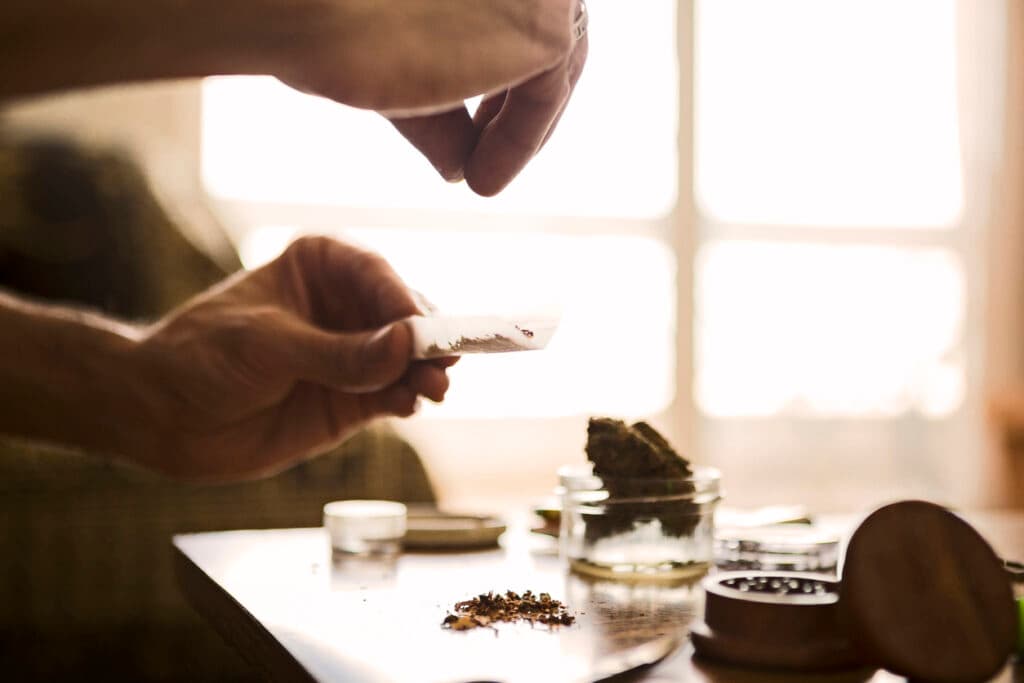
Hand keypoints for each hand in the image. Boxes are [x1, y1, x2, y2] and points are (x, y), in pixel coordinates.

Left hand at [130, 236, 449, 480]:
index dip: (404, 301)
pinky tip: (411, 404)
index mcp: (321, 265)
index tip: (422, 330)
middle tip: (441, 365)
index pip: (376, 275)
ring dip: (423, 373)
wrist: (160, 417)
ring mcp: (352, 355)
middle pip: (403, 317)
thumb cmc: (200, 356)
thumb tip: (405, 345)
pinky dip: (406, 399)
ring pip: (405, 359)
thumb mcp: (267, 347)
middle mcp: (345, 306)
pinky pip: (392, 395)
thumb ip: (338, 353)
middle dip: (424, 340)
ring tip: (433, 390)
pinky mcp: (352, 400)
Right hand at [276, 0, 588, 195]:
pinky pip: (546, 95)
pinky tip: (481, 181)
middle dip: (518, 94)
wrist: (309, 11)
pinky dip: (518, 142)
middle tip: (485, 149)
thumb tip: (458, 164)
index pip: (514, 4)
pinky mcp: (550, 25)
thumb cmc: (330, 21)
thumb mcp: (403, 54)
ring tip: (479, 176)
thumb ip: (442, 95)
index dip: (502, 63)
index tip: (477, 117)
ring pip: (551, 60)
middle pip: (544, 28)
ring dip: (517, 125)